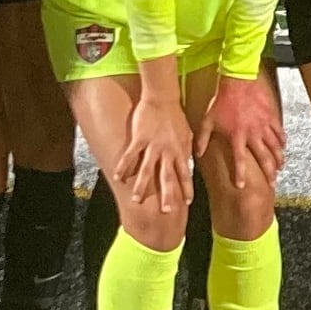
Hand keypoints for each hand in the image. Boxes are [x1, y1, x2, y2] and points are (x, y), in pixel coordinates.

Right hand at [121, 89, 193, 217]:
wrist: (162, 98)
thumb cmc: (175, 115)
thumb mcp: (188, 133)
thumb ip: (188, 148)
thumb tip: (192, 159)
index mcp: (180, 150)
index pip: (185, 174)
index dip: (186, 188)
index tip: (187, 202)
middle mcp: (167, 151)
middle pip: (167, 177)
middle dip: (167, 195)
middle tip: (167, 211)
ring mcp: (153, 146)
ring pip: (147, 170)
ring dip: (142, 186)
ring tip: (137, 201)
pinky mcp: (139, 139)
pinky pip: (130, 156)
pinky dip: (124, 167)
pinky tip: (118, 178)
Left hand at [207, 70, 286, 186]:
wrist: (239, 81)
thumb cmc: (223, 100)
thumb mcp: (208, 120)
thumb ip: (203, 138)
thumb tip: (198, 153)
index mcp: (237, 136)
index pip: (239, 160)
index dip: (241, 174)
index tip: (242, 185)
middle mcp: (253, 134)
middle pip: (264, 158)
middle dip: (269, 173)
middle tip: (272, 183)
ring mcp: (264, 126)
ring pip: (275, 147)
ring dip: (279, 159)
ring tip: (280, 168)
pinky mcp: (271, 117)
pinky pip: (279, 132)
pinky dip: (282, 141)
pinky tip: (283, 147)